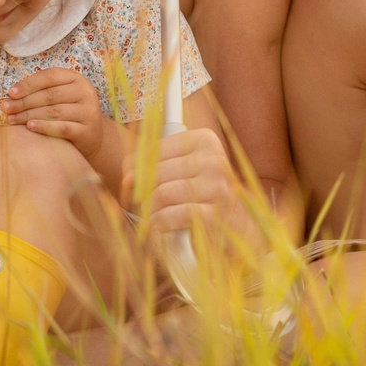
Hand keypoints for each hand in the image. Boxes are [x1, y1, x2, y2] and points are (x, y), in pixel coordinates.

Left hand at [0, 67, 106, 167]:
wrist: (92, 136)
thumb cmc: (69, 113)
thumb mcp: (60, 97)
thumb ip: (41, 92)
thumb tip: (10, 97)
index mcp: (76, 79)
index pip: (50, 76)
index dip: (29, 83)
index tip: (10, 93)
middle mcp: (85, 92)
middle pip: (50, 95)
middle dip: (25, 101)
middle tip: (6, 108)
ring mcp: (88, 111)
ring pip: (54, 111)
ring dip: (29, 115)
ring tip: (12, 119)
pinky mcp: (87, 130)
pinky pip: (63, 128)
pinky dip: (45, 127)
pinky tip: (30, 127)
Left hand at [123, 126, 239, 236]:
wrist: (238, 223)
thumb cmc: (203, 193)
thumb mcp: (186, 169)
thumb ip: (157, 162)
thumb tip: (127, 172)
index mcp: (205, 140)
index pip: (156, 149)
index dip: (135, 166)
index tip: (128, 181)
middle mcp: (214, 159)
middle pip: (157, 172)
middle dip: (142, 191)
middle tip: (142, 202)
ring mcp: (217, 187)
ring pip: (163, 193)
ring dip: (150, 208)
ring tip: (152, 215)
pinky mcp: (215, 213)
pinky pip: (173, 214)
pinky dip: (159, 221)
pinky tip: (158, 224)